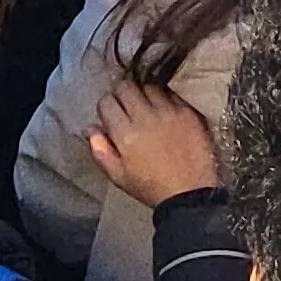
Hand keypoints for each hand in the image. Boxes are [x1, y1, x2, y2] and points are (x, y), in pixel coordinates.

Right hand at [86, 77, 221, 205]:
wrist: (190, 193)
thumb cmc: (151, 187)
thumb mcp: (119, 176)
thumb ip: (100, 151)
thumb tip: (90, 128)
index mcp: (125, 134)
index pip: (106, 102)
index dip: (106, 106)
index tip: (111, 114)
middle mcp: (145, 117)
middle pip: (126, 87)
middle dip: (122, 94)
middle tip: (127, 106)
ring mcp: (168, 111)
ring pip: (149, 87)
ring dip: (144, 95)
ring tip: (148, 108)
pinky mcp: (187, 111)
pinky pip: (171, 93)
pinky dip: (166, 99)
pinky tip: (166, 111)